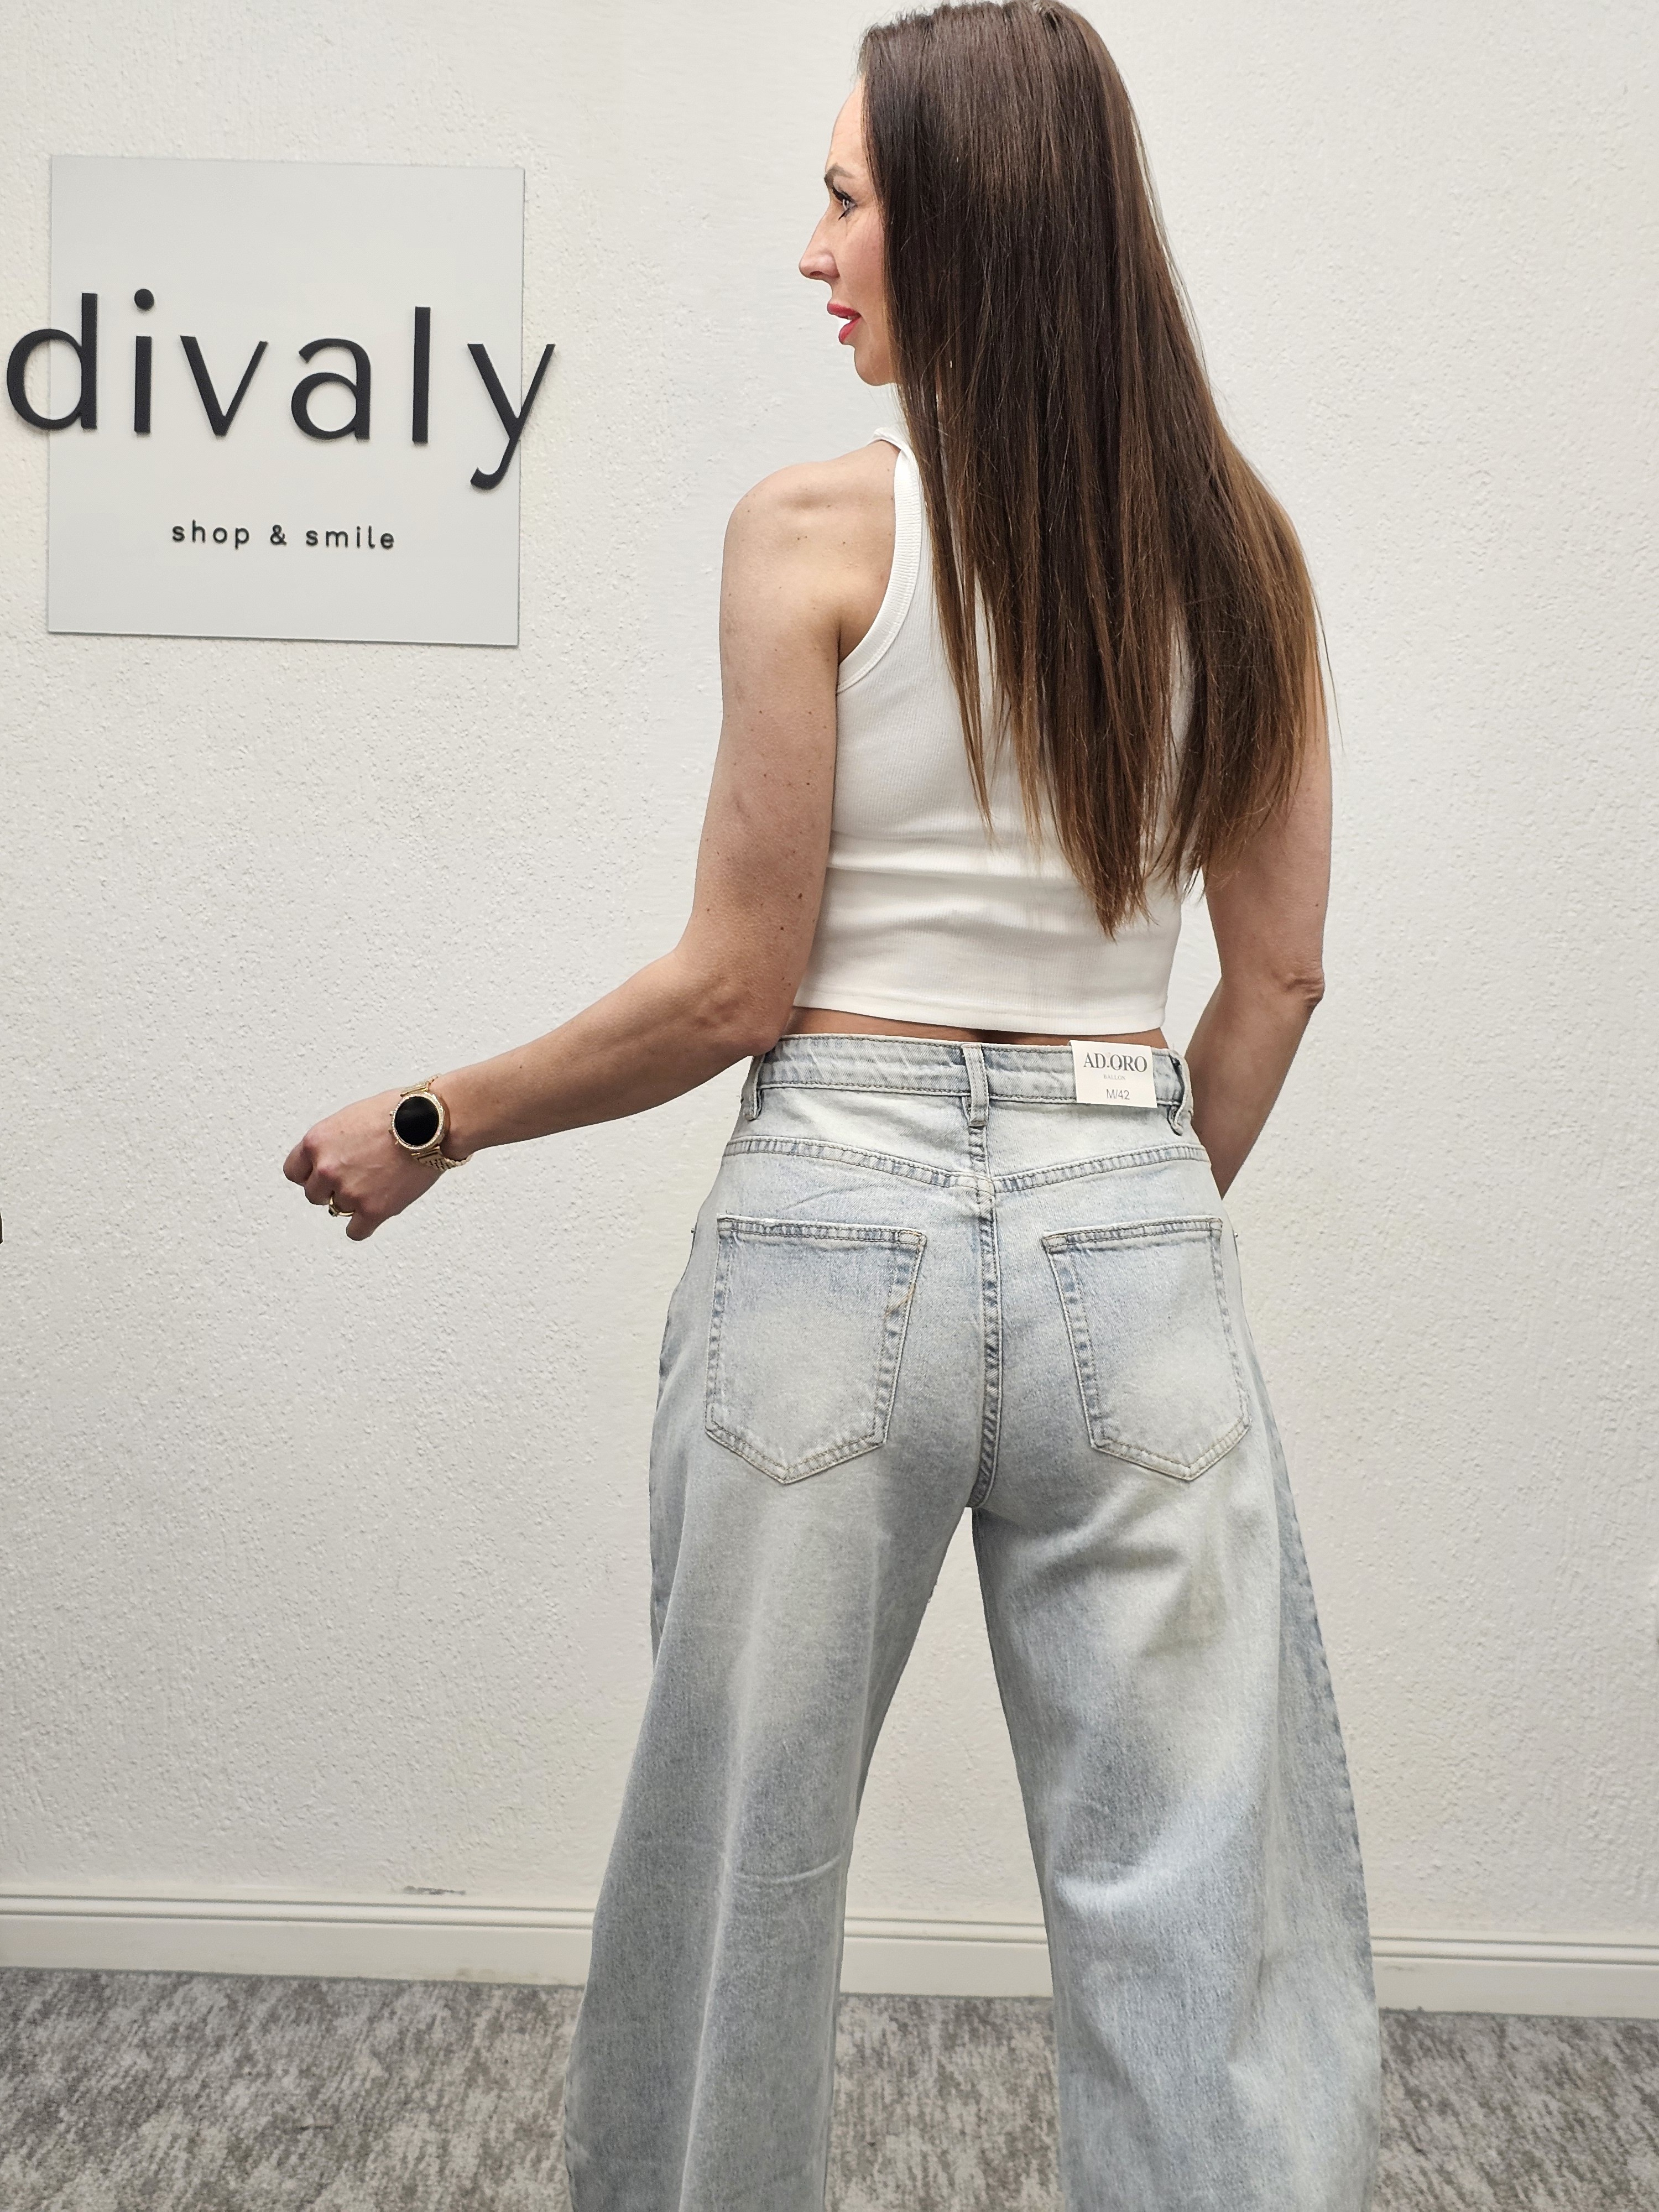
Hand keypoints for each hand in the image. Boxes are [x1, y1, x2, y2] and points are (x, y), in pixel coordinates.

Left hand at [283, 1089, 443, 1241]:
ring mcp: (348, 1192)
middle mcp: (326, 1169)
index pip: (294, 1171)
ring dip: (353, 1202)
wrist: (431, 1124)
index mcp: (317, 1142)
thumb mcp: (351, 1117)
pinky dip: (364, 1224)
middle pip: (314, 1194)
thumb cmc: (399, 1112)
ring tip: (376, 1185)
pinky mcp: (373, 1210)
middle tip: (355, 1178)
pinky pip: (355, 1231)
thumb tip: (333, 1156)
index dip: (311, 1173)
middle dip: (331, 1188)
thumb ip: (333, 1142)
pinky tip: (374, 1211)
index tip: (322, 1174)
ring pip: (337, 1210)